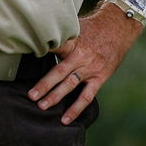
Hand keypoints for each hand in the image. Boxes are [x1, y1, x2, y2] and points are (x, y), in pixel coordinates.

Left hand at [28, 4, 141, 123]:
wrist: (119, 27)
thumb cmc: (93, 26)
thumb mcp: (75, 26)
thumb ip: (60, 36)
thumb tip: (39, 35)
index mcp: (72, 42)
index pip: (54, 47)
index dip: (41, 52)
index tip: (27, 58)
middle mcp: (80, 56)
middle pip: (59, 71)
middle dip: (44, 85)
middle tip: (31, 96)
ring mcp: (90, 68)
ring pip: (70, 85)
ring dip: (55, 96)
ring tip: (42, 106)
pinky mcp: (99, 77)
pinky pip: (86, 96)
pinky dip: (76, 108)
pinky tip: (65, 119)